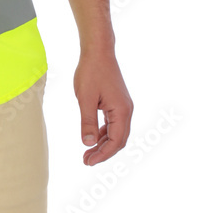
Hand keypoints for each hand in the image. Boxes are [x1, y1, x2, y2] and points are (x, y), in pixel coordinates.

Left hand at [72, 48, 133, 165]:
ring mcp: (123, 106)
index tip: (87, 162)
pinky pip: (113, 123)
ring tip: (87, 152)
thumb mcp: (85, 99)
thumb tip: (88, 144)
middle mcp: (127, 111)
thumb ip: (88, 122)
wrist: (98, 51)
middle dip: (103, 152)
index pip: (115, 142)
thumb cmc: (91, 72)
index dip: (102, 154)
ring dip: (103, 143)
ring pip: (116, 132)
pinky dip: (104, 132)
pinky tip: (93, 137)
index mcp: (121, 112)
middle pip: (118, 140)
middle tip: (86, 160)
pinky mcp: (117, 102)